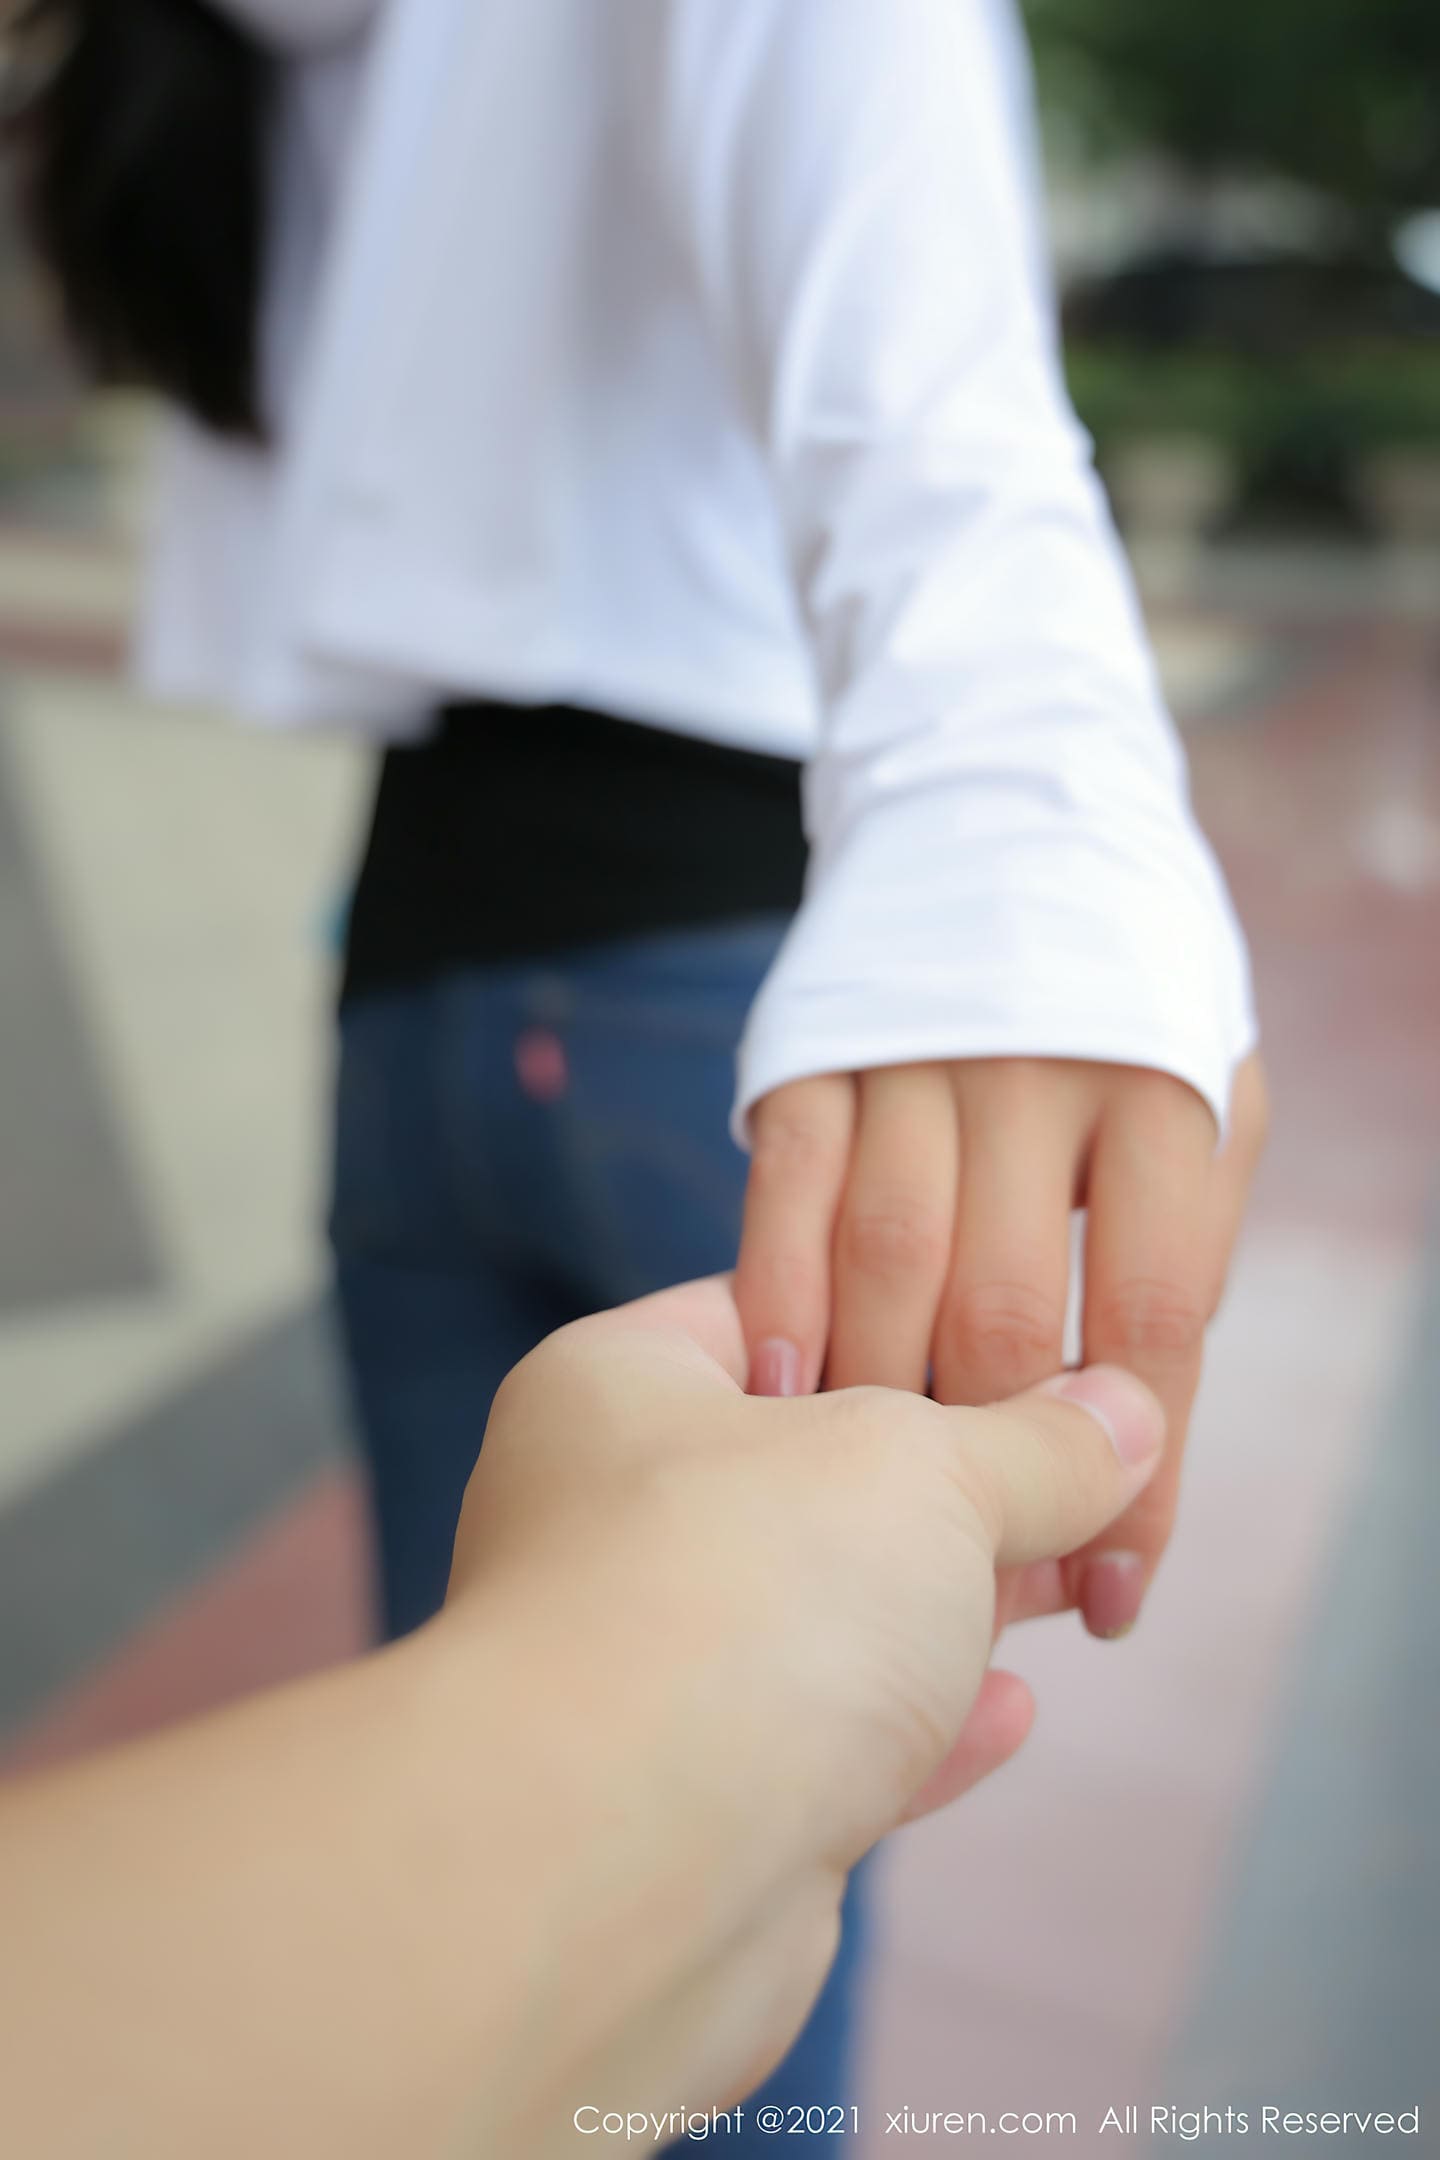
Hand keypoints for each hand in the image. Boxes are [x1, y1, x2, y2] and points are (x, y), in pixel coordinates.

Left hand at [448, 1279, 1163, 2132]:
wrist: (620, 1872)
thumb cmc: (740, 1601)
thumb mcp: (925, 1470)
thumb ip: (1037, 1440)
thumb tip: (1122, 1411)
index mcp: (618, 1387)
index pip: (776, 1303)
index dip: (912, 1305)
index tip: (1030, 1335)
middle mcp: (607, 1517)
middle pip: (806, 1469)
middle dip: (950, 1482)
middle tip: (1077, 1476)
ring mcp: (644, 1665)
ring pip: (819, 1615)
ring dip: (942, 1610)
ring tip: (1064, 1586)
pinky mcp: (692, 1804)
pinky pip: (824, 1743)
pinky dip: (918, 1727)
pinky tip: (1010, 1712)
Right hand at [734, 1054, 1267, 1636]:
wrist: (1008, 853)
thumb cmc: (1124, 1035)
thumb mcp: (1204, 1122)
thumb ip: (1173, 1269)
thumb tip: (1128, 1461)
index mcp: (1161, 1097)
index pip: (1151, 1316)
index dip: (1137, 1477)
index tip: (1111, 1597)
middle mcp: (1034, 1071)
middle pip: (1003, 1302)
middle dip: (991, 1460)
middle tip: (975, 1572)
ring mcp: (913, 1057)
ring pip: (886, 1257)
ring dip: (873, 1401)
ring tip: (867, 1506)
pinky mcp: (811, 1057)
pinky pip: (784, 1194)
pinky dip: (777, 1303)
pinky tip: (776, 1394)